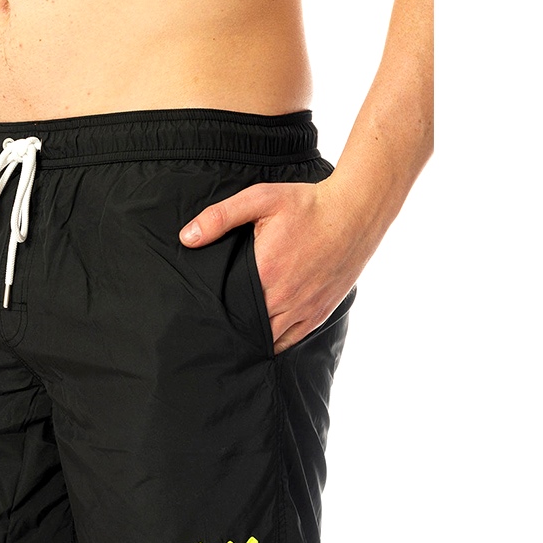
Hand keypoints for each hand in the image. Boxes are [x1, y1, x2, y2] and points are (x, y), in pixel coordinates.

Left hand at [179, 176, 369, 354]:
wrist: (355, 211)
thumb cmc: (307, 204)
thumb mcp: (260, 199)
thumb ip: (220, 218)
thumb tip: (186, 237)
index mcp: (265, 273)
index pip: (228, 307)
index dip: (212, 313)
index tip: (200, 314)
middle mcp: (284, 298)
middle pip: (246, 327)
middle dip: (229, 329)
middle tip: (210, 331)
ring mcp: (304, 309)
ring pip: (268, 339)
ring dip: (250, 338)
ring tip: (231, 337)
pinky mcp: (319, 313)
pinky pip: (290, 340)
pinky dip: (274, 343)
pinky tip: (260, 340)